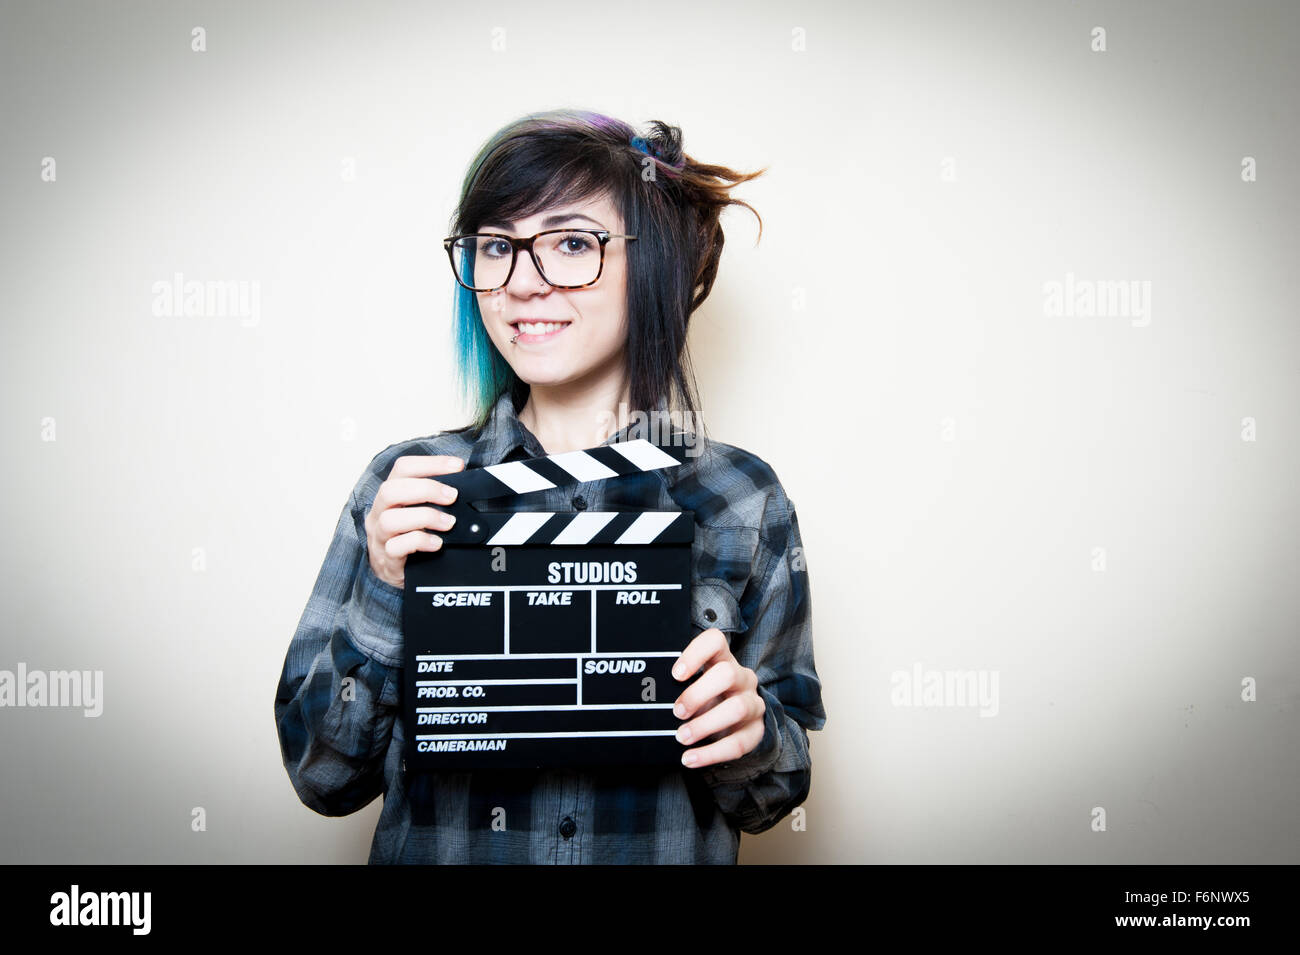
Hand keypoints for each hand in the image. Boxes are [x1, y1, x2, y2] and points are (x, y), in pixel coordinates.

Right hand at [365, 455, 464, 588]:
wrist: (393, 570)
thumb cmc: (409, 536)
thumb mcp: (419, 511)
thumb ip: (434, 498)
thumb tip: (465, 485)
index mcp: (390, 495)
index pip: (403, 468)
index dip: (431, 463)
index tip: (456, 466)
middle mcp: (379, 512)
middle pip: (390, 490)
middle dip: (426, 489)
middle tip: (452, 496)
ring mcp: (380, 536)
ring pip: (390, 520)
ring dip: (425, 517)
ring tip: (448, 523)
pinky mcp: (386, 559)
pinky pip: (396, 548)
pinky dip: (420, 542)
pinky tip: (437, 543)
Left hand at [671, 627, 764, 768]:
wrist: (737, 722)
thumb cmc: (707, 698)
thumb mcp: (694, 685)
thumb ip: (676, 686)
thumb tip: (646, 694)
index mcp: (724, 660)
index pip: (716, 642)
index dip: (696, 654)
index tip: (675, 674)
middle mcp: (743, 678)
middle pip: (727, 674)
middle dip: (698, 694)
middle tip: (677, 711)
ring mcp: (752, 704)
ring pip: (736, 708)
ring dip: (705, 724)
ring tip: (681, 736)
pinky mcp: (755, 731)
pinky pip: (737, 744)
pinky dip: (711, 753)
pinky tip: (690, 758)